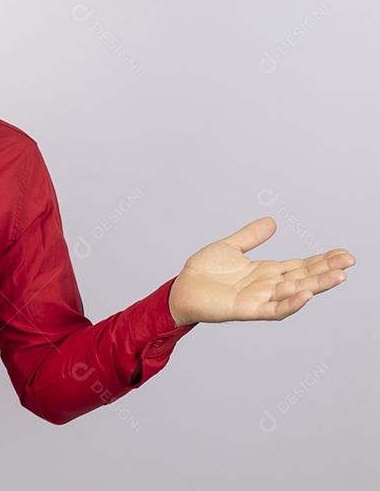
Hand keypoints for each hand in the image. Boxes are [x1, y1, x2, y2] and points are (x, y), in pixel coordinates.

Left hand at [168, 217, 353, 326]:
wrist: (181, 289)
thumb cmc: (204, 272)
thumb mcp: (230, 246)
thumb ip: (251, 236)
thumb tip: (272, 222)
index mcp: (266, 271)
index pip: (300, 265)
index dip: (322, 259)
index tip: (343, 252)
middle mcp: (267, 286)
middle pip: (303, 277)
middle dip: (327, 269)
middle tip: (350, 261)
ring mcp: (258, 298)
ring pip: (294, 292)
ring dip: (316, 285)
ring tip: (339, 276)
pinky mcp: (246, 309)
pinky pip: (273, 309)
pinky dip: (290, 303)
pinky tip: (305, 294)